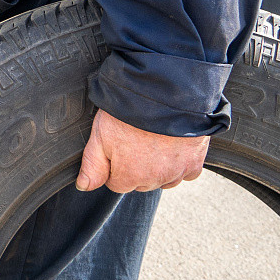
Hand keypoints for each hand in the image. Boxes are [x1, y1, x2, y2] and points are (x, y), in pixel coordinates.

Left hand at [75, 109, 207, 192]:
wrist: (165, 92)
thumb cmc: (129, 110)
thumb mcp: (101, 134)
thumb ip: (92, 164)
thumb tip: (84, 186)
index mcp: (130, 176)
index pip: (117, 184)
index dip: (114, 165)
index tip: (117, 146)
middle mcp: (155, 180)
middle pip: (141, 182)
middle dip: (136, 166)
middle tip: (134, 138)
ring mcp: (177, 172)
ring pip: (164, 179)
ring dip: (158, 167)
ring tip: (153, 140)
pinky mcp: (195, 163)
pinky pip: (186, 172)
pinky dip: (179, 163)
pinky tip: (172, 145)